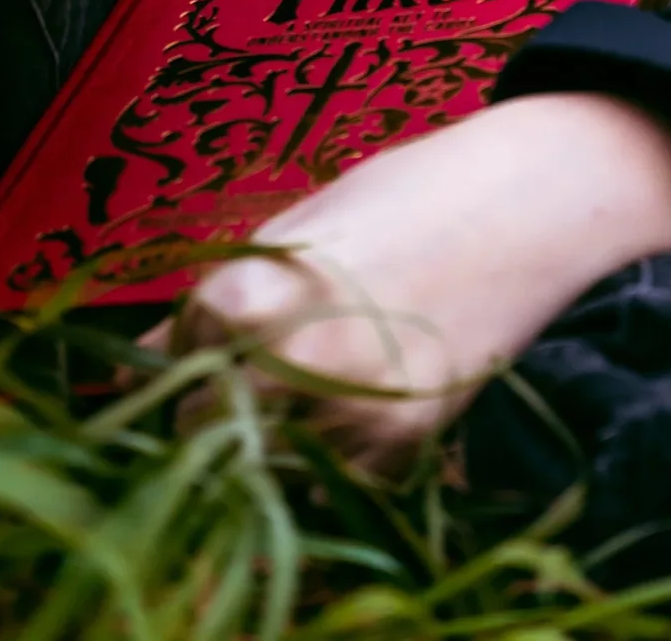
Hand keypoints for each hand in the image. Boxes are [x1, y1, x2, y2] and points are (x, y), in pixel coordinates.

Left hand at [144, 90, 670, 467]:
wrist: (528, 206)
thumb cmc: (406, 195)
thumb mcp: (302, 224)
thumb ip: (227, 295)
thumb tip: (142, 357)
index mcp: (247, 293)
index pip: (171, 355)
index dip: (187, 346)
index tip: (205, 339)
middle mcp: (288, 364)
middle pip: (201, 427)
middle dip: (211, 406)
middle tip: (243, 376)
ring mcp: (349, 414)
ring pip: (267, 462)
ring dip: (272, 435)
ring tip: (309, 380)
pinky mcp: (404, 445)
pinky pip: (339, 475)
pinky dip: (336, 451)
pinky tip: (361, 395)